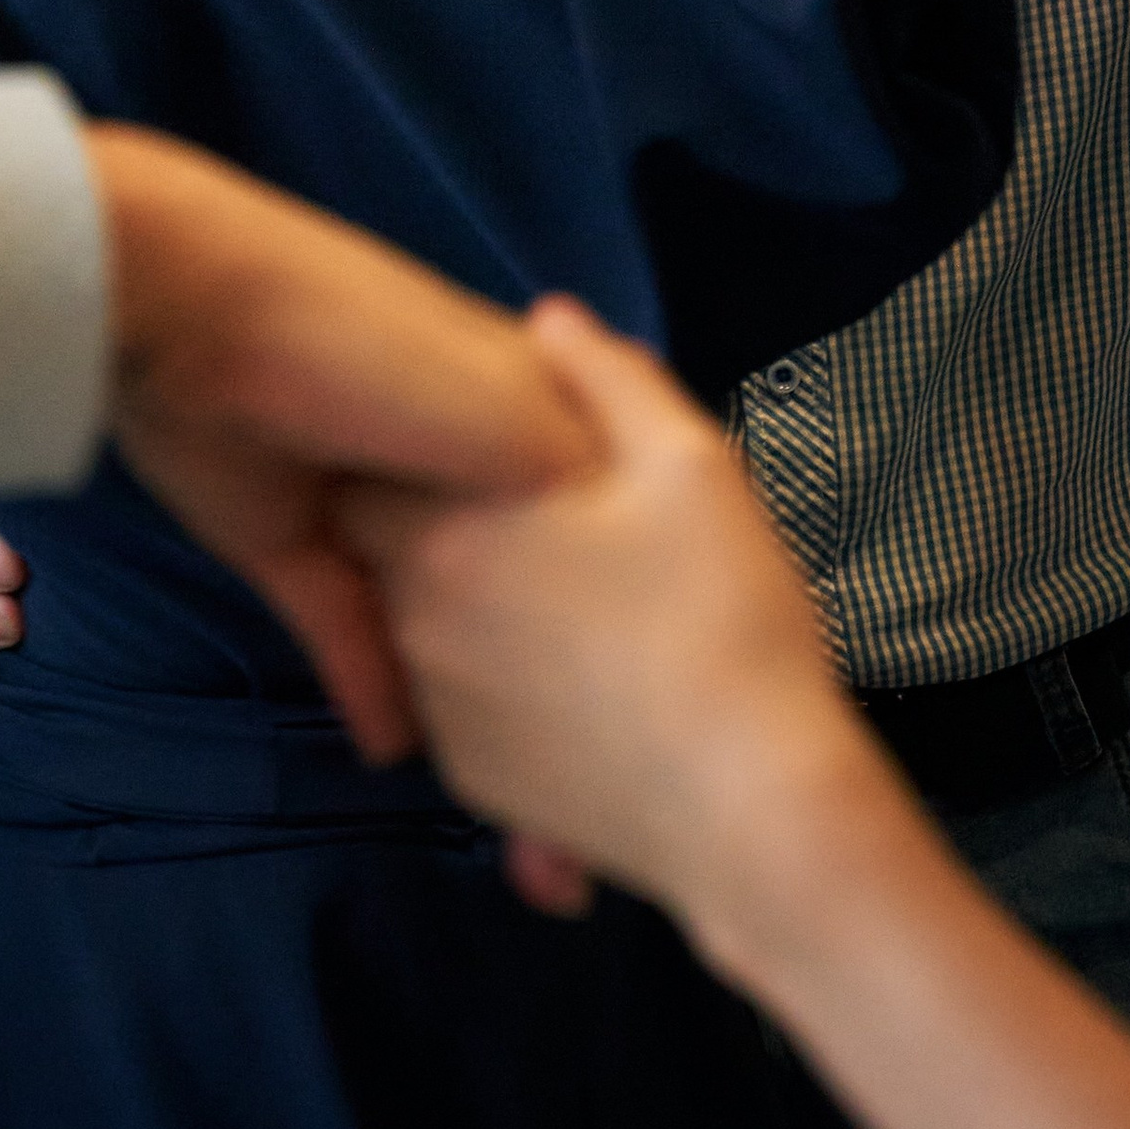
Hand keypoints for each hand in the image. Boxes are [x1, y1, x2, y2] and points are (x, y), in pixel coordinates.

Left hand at [86, 130, 599, 763]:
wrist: (193, 326)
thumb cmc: (373, 349)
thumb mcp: (512, 400)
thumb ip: (590, 438)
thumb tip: (627, 472)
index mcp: (505, 410)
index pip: (576, 486)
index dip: (612, 547)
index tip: (654, 624)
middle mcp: (436, 461)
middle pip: (498, 558)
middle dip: (540, 626)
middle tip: (591, 707)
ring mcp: (358, 511)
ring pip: (418, 612)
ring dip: (451, 684)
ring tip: (510, 759)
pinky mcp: (288, 551)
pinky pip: (343, 634)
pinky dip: (370, 690)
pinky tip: (401, 751)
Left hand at [347, 300, 866, 917]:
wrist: (755, 811)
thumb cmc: (726, 618)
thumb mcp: (691, 465)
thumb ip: (608, 378)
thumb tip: (549, 317)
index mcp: (450, 528)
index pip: (374, 459)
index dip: (423, 441)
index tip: (492, 447)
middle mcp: (418, 618)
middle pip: (389, 544)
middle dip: (444, 524)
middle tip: (548, 523)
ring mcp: (441, 711)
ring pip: (422, 627)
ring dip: (471, 605)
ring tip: (578, 605)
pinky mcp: (474, 783)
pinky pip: (458, 710)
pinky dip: (498, 687)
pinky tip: (584, 682)